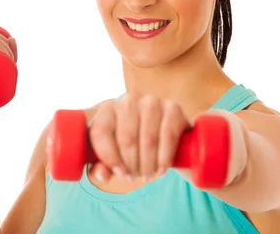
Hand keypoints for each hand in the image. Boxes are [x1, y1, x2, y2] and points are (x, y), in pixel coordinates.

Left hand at [88, 94, 247, 185]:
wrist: (180, 140)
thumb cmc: (143, 150)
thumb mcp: (120, 156)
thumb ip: (104, 164)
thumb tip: (99, 174)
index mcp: (110, 109)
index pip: (99, 129)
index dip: (105, 156)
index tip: (114, 174)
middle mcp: (129, 100)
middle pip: (122, 134)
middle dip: (127, 163)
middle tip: (135, 178)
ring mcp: (154, 103)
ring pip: (144, 135)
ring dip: (146, 162)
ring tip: (148, 175)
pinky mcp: (175, 110)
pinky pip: (168, 131)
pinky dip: (163, 154)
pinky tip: (162, 168)